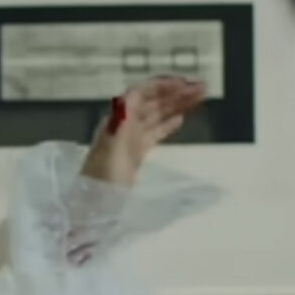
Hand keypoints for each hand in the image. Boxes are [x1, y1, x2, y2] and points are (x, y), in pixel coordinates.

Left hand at [81, 74, 209, 186]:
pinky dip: (167, 124)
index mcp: (117, 122)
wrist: (92, 210)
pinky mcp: (134, 155)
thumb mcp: (111, 151)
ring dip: (175, 105)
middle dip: (175, 93)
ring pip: (155, 116)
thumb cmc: (101, 183)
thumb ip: (120, 123)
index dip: (163, 86)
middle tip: (202, 88)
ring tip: (199, 98)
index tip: (186, 84)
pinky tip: (180, 120)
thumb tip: (129, 96)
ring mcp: (129, 140)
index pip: (141, 94)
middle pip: (151, 102)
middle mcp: (122, 126)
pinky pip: (152, 133)